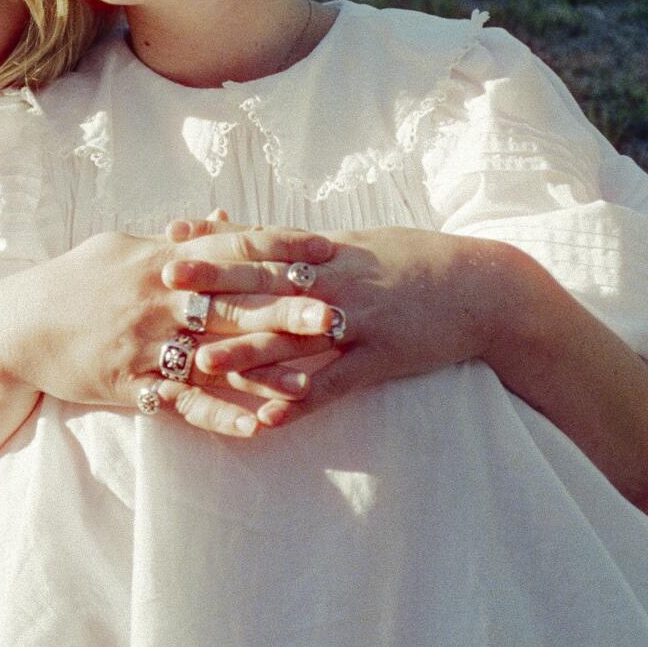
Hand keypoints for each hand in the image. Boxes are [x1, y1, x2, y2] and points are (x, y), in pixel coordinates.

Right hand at [0, 224, 338, 437]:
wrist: (14, 325)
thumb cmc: (76, 281)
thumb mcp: (125, 248)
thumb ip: (182, 239)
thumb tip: (226, 219)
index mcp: (161, 258)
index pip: (231, 247)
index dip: (280, 247)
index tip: (325, 248)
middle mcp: (157, 298)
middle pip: (233, 302)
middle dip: (287, 309)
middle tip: (336, 314)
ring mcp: (143, 343)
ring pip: (212, 357)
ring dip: (262, 370)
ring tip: (309, 381)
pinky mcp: (127, 383)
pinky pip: (180, 402)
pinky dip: (219, 415)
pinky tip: (257, 427)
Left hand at [171, 224, 498, 417]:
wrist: (481, 288)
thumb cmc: (410, 262)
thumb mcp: (353, 243)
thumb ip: (295, 244)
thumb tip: (240, 228)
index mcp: (329, 252)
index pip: (263, 245)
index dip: (217, 246)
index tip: (171, 243)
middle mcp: (338, 281)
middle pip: (268, 282)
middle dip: (216, 284)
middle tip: (167, 285)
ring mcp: (360, 321)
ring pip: (295, 337)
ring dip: (247, 350)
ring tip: (202, 363)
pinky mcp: (381, 358)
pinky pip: (336, 383)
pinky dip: (301, 400)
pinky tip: (268, 418)